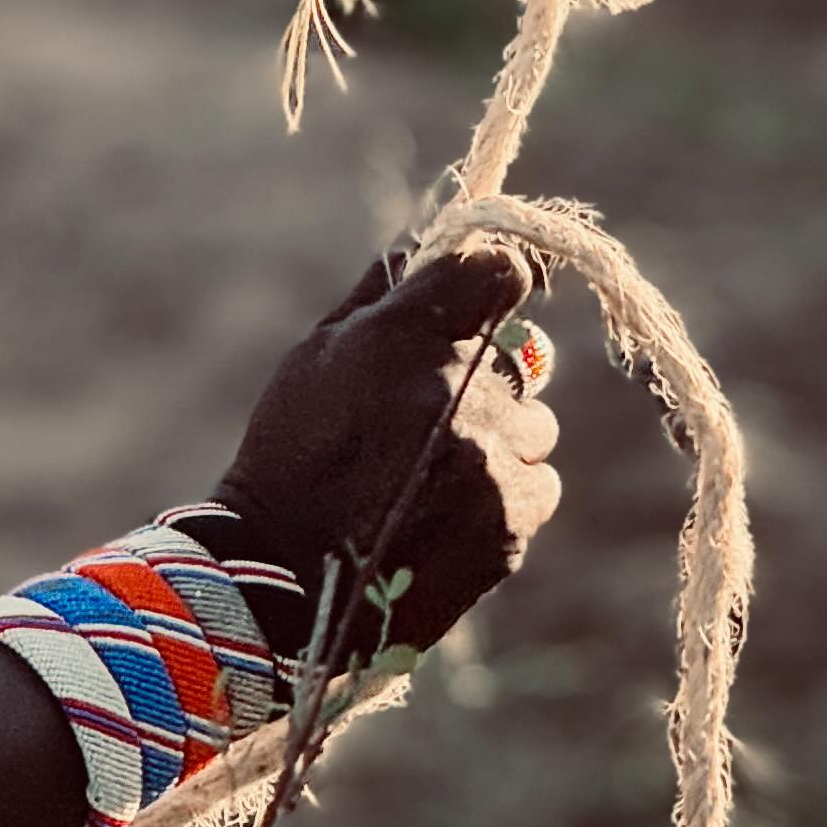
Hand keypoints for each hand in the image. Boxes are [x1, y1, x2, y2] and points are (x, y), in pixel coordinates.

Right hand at [208, 245, 560, 657]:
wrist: (288, 579)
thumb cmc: (292, 455)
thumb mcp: (317, 357)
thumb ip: (378, 298)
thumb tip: (423, 247)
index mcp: (404, 335)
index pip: (499, 271)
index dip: (501, 275)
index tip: (493, 290)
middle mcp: (458, 388)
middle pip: (521, 362)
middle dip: (486, 383)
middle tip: (433, 419)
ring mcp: (490, 459)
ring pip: (535, 426)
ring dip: (501, 441)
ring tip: (436, 475)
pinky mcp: (511, 522)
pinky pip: (538, 485)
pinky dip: (507, 495)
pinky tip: (449, 513)